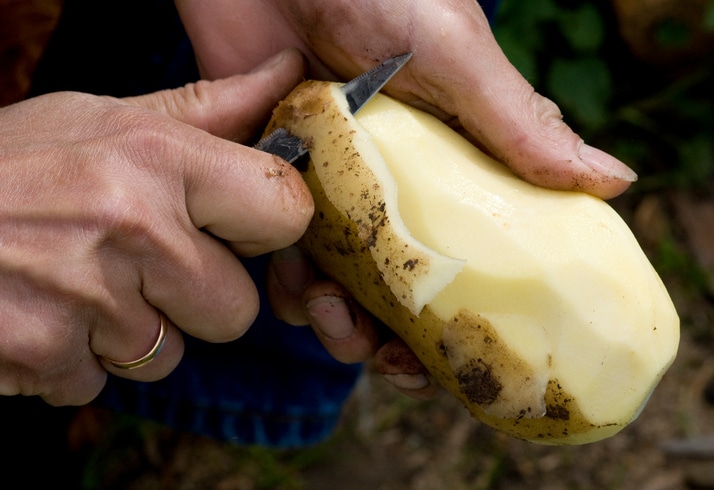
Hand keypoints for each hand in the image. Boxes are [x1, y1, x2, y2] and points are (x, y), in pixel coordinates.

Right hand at [0, 51, 312, 404]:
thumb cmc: (11, 164)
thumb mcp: (104, 118)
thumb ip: (207, 110)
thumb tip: (288, 72)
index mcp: (160, 158)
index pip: (286, 212)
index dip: (267, 228)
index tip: (235, 226)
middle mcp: (135, 227)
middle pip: (238, 309)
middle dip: (197, 298)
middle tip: (139, 263)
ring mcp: (90, 299)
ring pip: (171, 355)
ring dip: (133, 332)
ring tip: (79, 283)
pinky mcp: (47, 355)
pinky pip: (103, 382)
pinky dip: (77, 360)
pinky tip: (44, 312)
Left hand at [174, 0, 637, 398]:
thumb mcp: (452, 52)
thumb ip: (515, 121)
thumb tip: (612, 181)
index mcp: (449, 167)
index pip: (473, 258)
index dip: (467, 318)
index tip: (455, 359)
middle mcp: (393, 188)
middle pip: (402, 289)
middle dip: (392, 338)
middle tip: (382, 355)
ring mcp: (333, 189)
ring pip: (339, 285)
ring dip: (335, 321)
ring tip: (329, 316)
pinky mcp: (276, 181)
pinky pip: (279, 255)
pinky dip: (283, 282)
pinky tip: (290, 284)